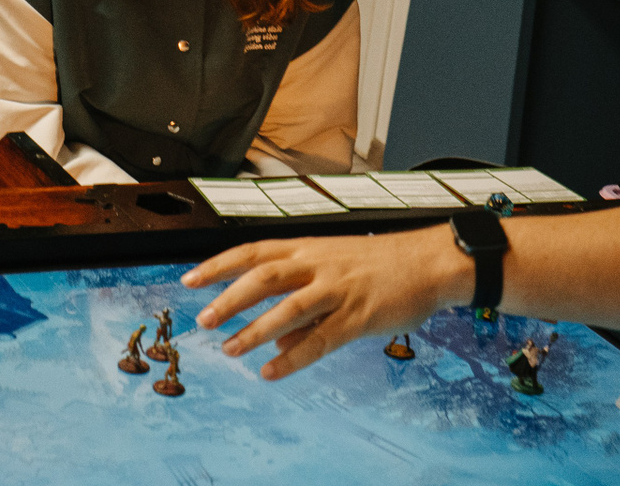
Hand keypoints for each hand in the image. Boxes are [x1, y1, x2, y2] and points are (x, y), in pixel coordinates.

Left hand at [181, 226, 472, 379]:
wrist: (429, 261)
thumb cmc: (380, 264)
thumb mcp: (332, 269)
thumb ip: (300, 299)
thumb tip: (272, 339)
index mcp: (306, 248)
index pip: (252, 252)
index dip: (218, 265)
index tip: (189, 280)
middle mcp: (316, 265)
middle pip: (262, 278)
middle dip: (228, 299)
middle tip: (202, 320)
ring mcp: (337, 290)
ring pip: (287, 309)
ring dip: (254, 331)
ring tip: (229, 350)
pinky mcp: (357, 316)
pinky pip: (320, 340)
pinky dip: (292, 357)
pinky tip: (272, 371)